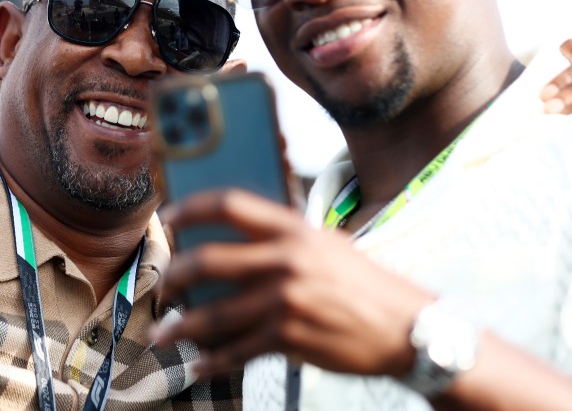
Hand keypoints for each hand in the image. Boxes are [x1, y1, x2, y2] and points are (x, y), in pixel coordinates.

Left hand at [151, 189, 430, 377]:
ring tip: (163, 335)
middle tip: (164, 287)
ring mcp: (286, 300)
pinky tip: (199, 366)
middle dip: (175, 276)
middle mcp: (287, 260)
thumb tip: (238, 237)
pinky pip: (237, 351)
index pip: (229, 204)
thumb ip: (286, 239)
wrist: (408, 328)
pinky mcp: (289, 338)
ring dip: (181, 328)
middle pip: (208, 260)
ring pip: (214, 315)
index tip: (167, 217)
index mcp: (295, 229)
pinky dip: (213, 362)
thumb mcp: (328, 245)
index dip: (190, 208)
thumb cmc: (367, 285)